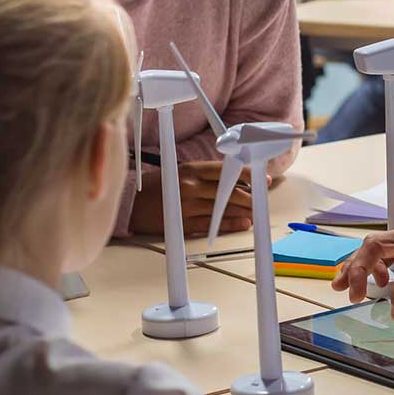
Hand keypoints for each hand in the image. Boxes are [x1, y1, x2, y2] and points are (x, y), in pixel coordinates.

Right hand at [129, 161, 253, 237]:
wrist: (131, 203)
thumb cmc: (158, 186)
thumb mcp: (181, 172)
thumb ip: (205, 175)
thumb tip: (233, 179)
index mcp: (191, 170)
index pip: (225, 170)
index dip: (246, 174)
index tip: (261, 178)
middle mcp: (190, 186)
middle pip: (227, 191)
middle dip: (249, 195)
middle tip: (262, 198)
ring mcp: (187, 206)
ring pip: (222, 209)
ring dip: (242, 211)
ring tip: (256, 212)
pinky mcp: (183, 223)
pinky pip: (212, 225)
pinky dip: (229, 224)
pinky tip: (242, 223)